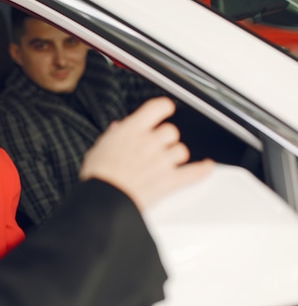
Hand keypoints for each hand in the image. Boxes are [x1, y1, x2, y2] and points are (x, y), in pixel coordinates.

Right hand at [79, 97, 213, 209]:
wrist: (104, 198)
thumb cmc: (99, 175)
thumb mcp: (98, 148)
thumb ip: (112, 136)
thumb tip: (117, 129)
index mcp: (132, 130)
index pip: (157, 108)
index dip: (164, 107)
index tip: (166, 109)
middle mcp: (150, 142)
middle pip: (171, 131)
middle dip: (166, 138)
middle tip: (157, 146)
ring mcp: (162, 161)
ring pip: (181, 150)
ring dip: (176, 155)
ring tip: (167, 161)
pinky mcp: (170, 180)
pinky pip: (194, 172)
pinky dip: (202, 170)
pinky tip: (206, 166)